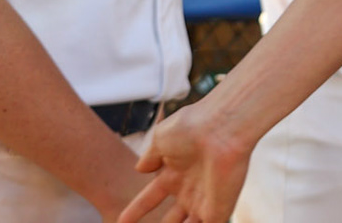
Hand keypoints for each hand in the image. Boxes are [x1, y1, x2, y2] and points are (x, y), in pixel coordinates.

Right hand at [120, 101, 251, 222]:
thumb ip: (150, 156)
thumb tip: (140, 168)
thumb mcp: (161, 138)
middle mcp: (189, 189)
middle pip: (171, 219)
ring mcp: (204, 201)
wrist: (220, 128)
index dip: (136, 210)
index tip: (121, 221)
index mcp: (174, 173)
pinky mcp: (219, 210)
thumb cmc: (192, 127)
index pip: (150, 198)